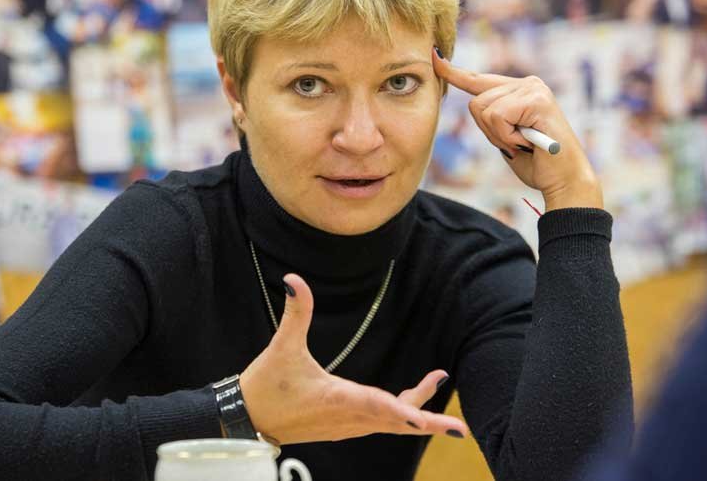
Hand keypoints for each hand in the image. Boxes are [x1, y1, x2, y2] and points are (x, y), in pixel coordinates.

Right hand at [239, 274, 468, 444]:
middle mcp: (346, 418)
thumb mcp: (281, 347)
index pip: (374, 404)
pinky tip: (409, 406)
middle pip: (395, 421)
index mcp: (335, 398)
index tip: (423, 418)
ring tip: (437, 383)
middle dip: (428, 421)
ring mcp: (345, 426)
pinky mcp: (342, 427)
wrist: (247, 420)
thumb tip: (294, 279)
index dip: (399, 410)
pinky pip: (379, 423)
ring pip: (389, 423)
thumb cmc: (266, 386)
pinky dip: (399, 415)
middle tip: (459, 427)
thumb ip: (296, 313)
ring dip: (417, 412)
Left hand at [432, 49, 602, 211]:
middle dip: (488, 131)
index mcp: (519, 91)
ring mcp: (533, 89)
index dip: (454, 73)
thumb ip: (493, 118)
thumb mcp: (506, 136)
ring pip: (483, 109)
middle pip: (475, 102)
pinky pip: (497, 116)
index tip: (435, 57)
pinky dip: (506, 136)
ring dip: (499, 135)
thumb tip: (475, 105)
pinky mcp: (536, 99)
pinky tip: (526, 141)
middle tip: (515, 143)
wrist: (564, 180)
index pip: (479, 80)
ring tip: (523, 143)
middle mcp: (527, 84)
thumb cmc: (537, 163)